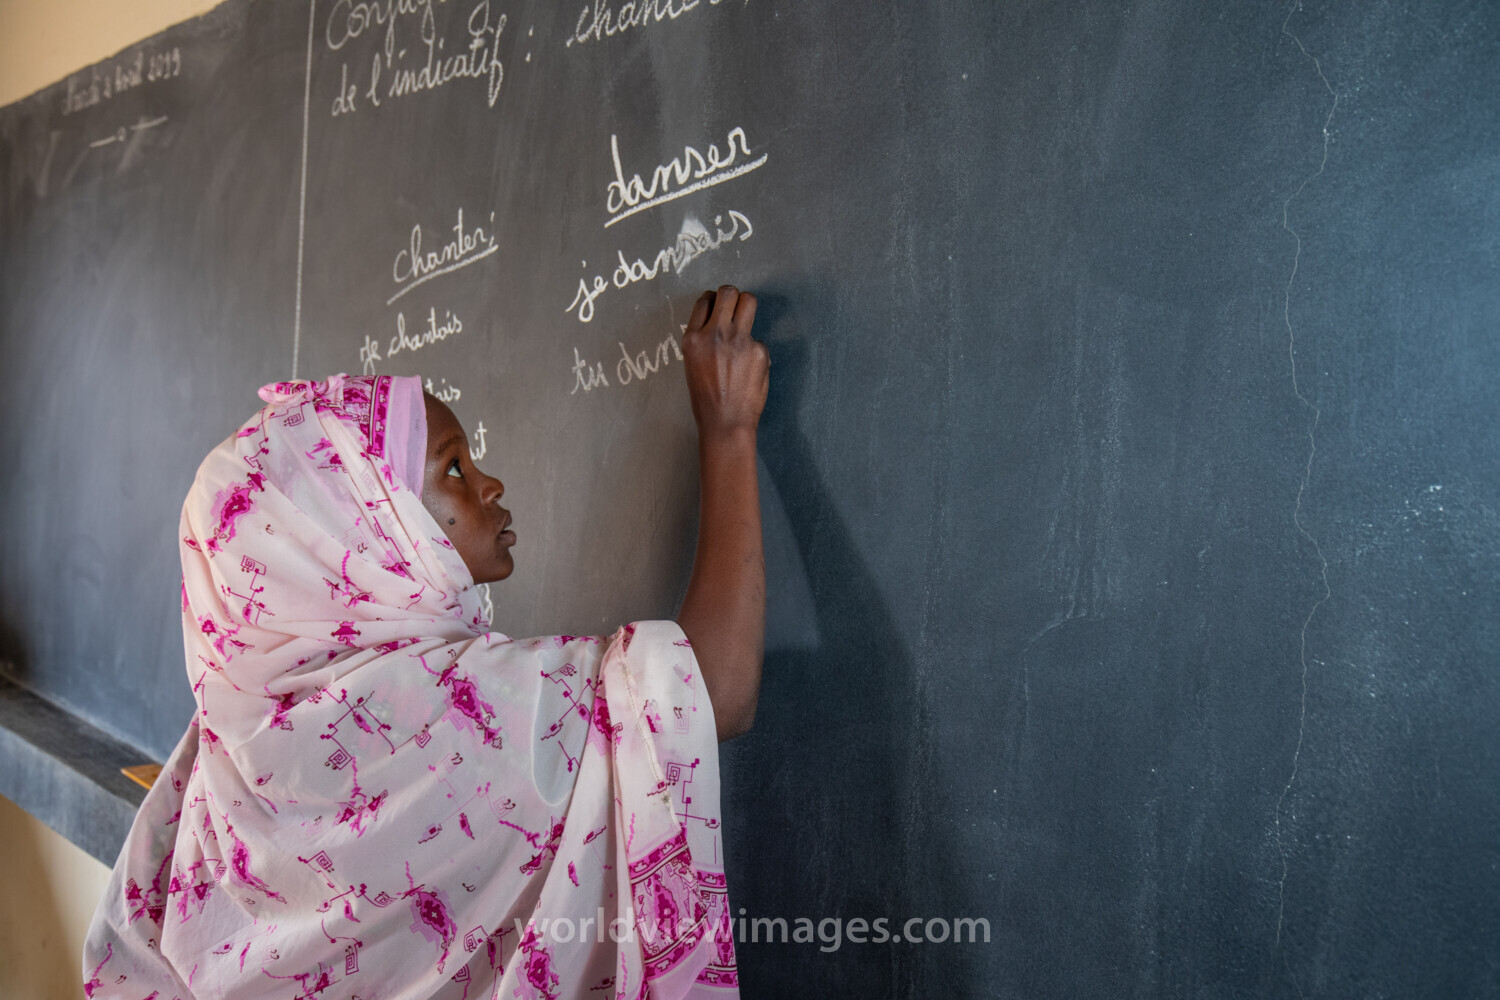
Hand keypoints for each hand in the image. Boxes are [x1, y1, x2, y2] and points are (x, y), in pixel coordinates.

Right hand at [681, 286, 768, 438]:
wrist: (725, 421)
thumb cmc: (705, 397)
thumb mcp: (691, 363)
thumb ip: (702, 339)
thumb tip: (717, 322)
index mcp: (693, 338)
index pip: (704, 300)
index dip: (713, 301)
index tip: (717, 308)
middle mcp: (715, 333)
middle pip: (728, 292)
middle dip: (732, 296)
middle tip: (733, 308)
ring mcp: (739, 340)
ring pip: (749, 301)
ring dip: (746, 307)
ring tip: (744, 323)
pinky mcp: (759, 350)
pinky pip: (759, 338)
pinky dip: (755, 349)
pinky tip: (749, 367)